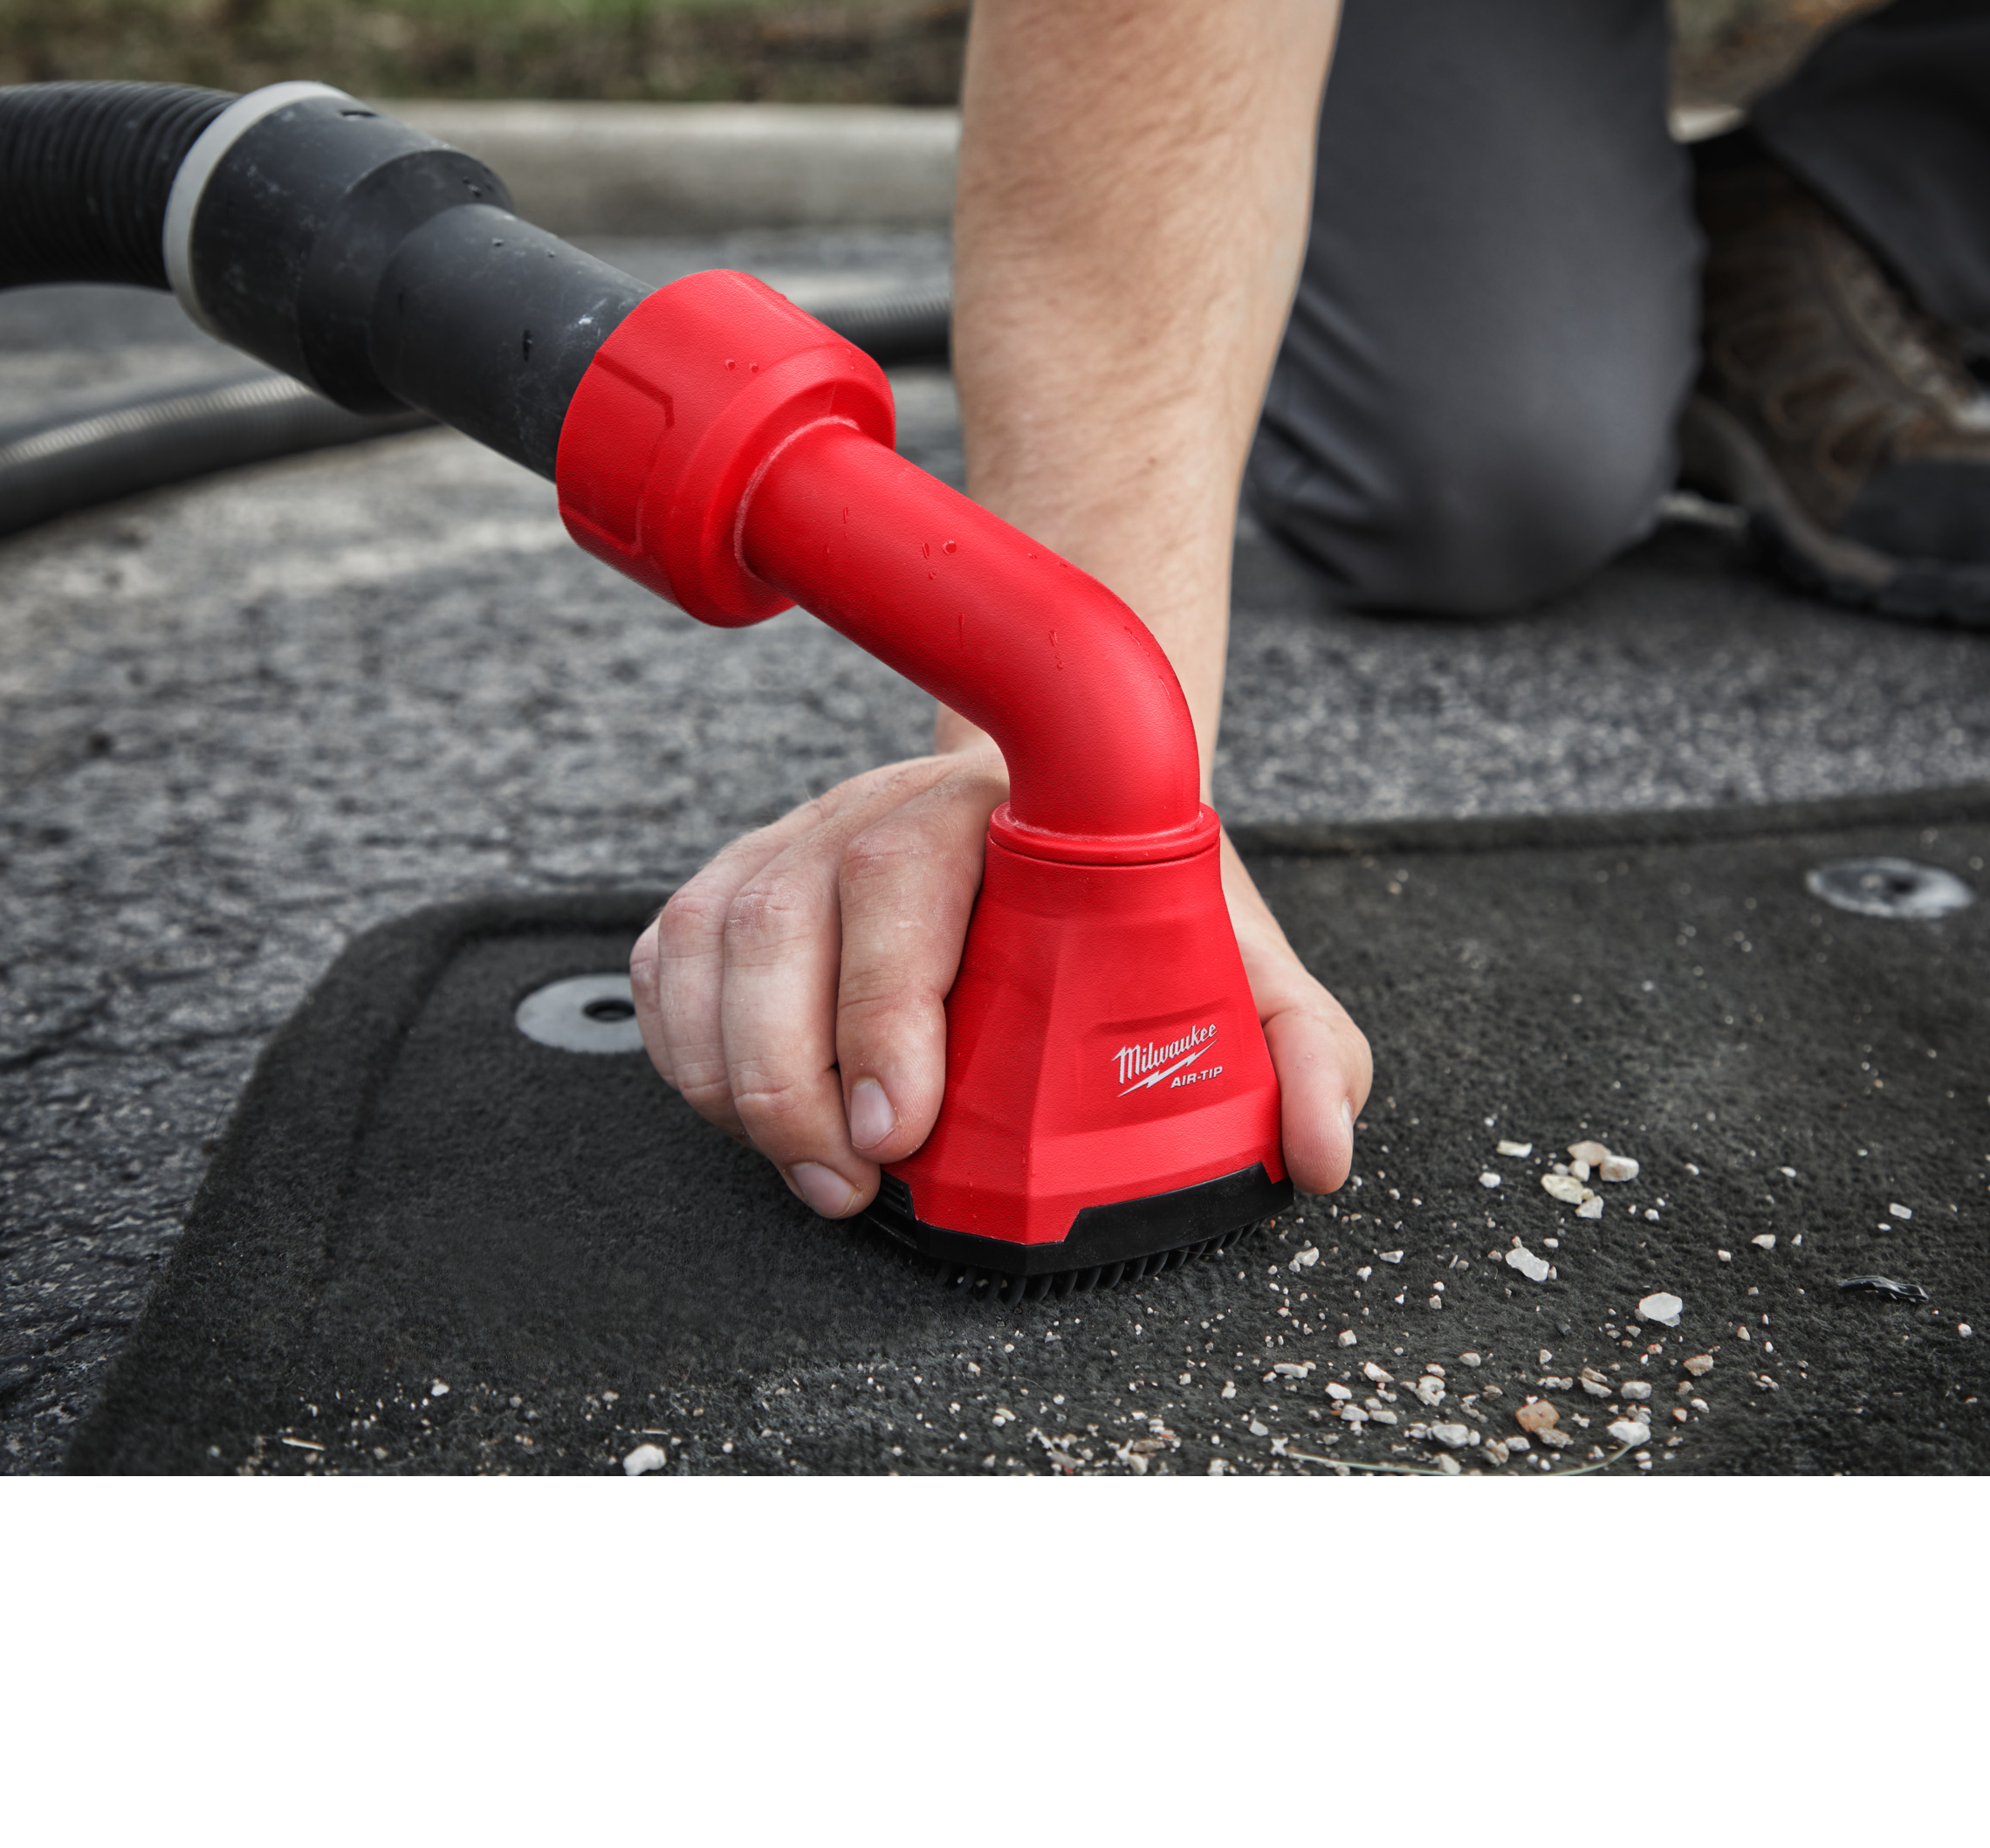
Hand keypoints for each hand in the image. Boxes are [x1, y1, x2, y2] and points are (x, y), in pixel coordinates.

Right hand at [630, 752, 1372, 1216]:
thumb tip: (1317, 1149)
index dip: (886, 1001)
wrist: (1058, 808)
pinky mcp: (742, 877)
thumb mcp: (1236, 962)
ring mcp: (801, 838)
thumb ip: (1296, 1046)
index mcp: (1004, 810)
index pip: (911, 876)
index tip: (899, 1125)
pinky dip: (683, 1042)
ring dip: (735, 1075)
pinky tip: (734, 1104)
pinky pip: (672, 954)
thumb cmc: (1133, 897)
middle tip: (853, 1180)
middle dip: (796, 1073)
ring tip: (808, 1170)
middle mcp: (884, 809)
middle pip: (788, 916)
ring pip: (714, 939)